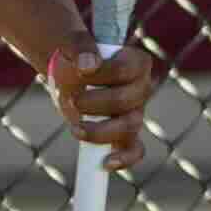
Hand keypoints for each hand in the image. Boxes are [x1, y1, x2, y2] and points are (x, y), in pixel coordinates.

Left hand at [44, 39, 156, 163]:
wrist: (69, 73)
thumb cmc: (75, 58)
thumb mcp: (73, 46)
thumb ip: (81, 48)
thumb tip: (87, 65)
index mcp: (136, 62)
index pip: (125, 71)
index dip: (102, 74)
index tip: (80, 71)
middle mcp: (141, 88)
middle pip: (128, 100)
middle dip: (97, 103)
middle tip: (73, 100)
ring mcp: (135, 113)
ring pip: (130, 126)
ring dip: (100, 130)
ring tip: (75, 128)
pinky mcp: (125, 134)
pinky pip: (134, 149)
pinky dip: (124, 158)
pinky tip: (106, 163)